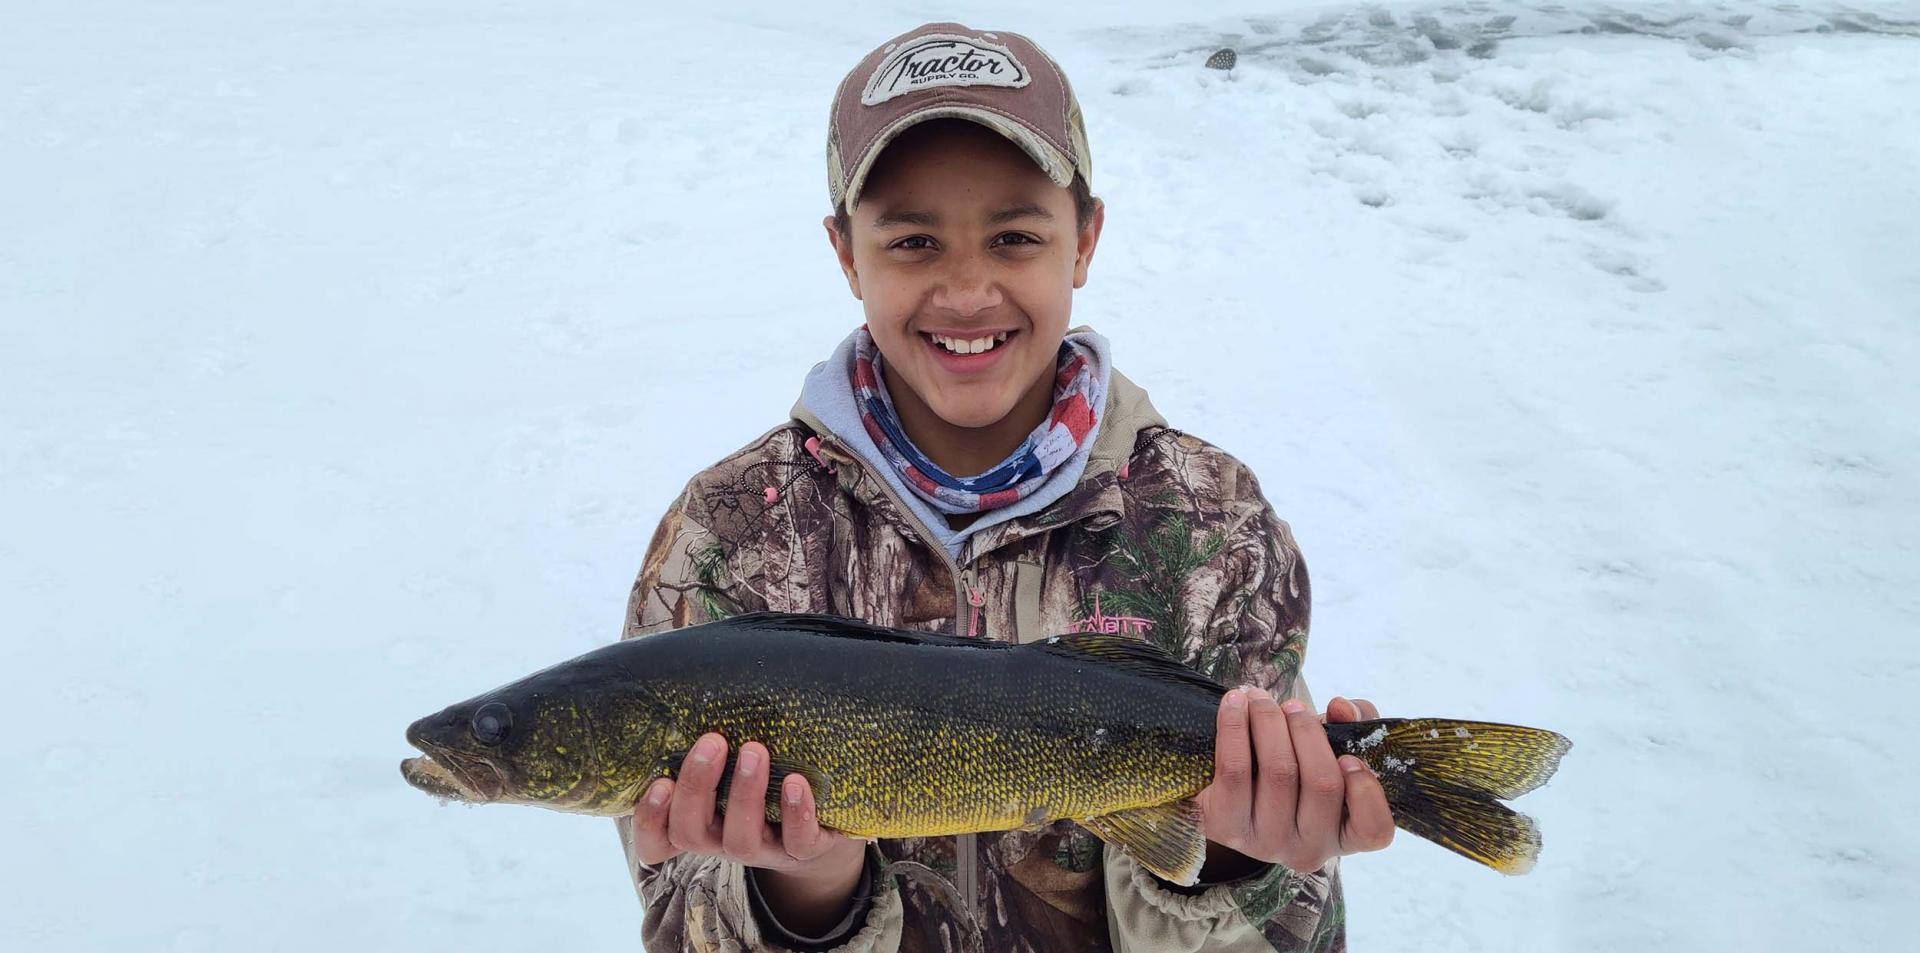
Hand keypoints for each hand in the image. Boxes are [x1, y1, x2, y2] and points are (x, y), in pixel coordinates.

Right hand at [631, 733, 866, 933]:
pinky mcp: (803, 852)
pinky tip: (796, 782)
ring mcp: (763, 851)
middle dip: (697, 787)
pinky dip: (796, 813)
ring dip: (744, 794)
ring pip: (741, 840)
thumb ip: (710, 747)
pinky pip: (798, 842)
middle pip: (691, 833)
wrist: (820, 826)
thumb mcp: (730, 768)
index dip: (649, 821)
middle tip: (712, 741)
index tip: (659, 782)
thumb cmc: (762, 785)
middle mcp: (723, 842)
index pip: (655, 842)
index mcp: (698, 824)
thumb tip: (697, 691)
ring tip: (754, 751)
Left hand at [1195, 689, 1394, 876]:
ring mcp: (1266, 843)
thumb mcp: (1329, 751)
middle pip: (1321, 784)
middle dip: (1307, 731)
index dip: (1366, 790)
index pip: (1374, 830)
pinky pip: (1234, 770)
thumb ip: (1352, 724)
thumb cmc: (1294, 771)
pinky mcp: (1226, 827)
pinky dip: (1235, 727)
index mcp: (1345, 835)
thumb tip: (1341, 708)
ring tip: (1260, 698)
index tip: (1349, 755)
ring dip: (1269, 721)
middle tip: (1292, 705)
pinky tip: (1235, 704)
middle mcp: (1309, 849)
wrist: (1229, 797)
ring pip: (1278, 772)